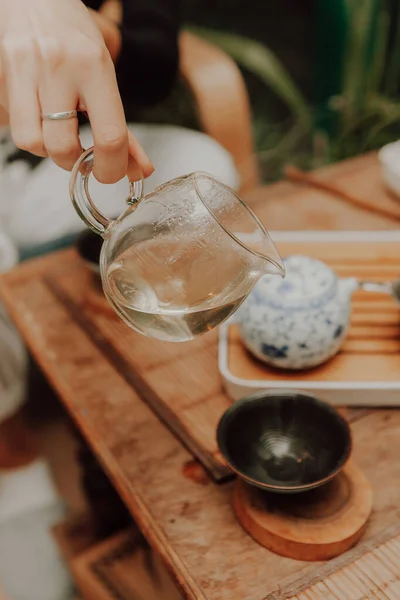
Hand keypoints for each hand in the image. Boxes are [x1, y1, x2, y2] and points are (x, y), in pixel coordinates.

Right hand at [0, 0, 153, 181]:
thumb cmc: (75, 41)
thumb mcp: (107, 79)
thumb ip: (125, 130)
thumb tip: (140, 170)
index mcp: (93, 66)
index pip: (109, 136)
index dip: (110, 168)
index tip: (108, 173)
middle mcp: (57, 66)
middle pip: (62, 147)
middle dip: (72, 162)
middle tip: (78, 153)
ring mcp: (23, 68)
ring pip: (30, 141)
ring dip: (44, 148)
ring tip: (54, 131)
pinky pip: (10, 123)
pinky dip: (25, 129)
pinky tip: (34, 114)